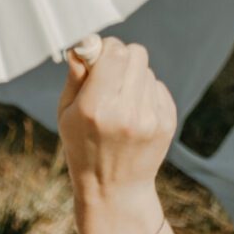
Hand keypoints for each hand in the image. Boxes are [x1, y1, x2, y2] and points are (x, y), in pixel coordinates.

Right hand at [57, 37, 175, 233]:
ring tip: (121, 103)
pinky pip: (158, 87)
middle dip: (121, 58)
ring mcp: (149, 118)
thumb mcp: (66, 115)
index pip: (113, 51)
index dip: (106, 48)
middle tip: (110, 77)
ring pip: (147, 70)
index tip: (99, 57)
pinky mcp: (167, 122)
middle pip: (135, 53)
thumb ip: (76, 76)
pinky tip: (135, 116)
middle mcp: (125, 112)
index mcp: (94, 108)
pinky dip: (146, 94)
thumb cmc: (82, 147)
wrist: (114, 190)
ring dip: (134, 78)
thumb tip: (85, 43)